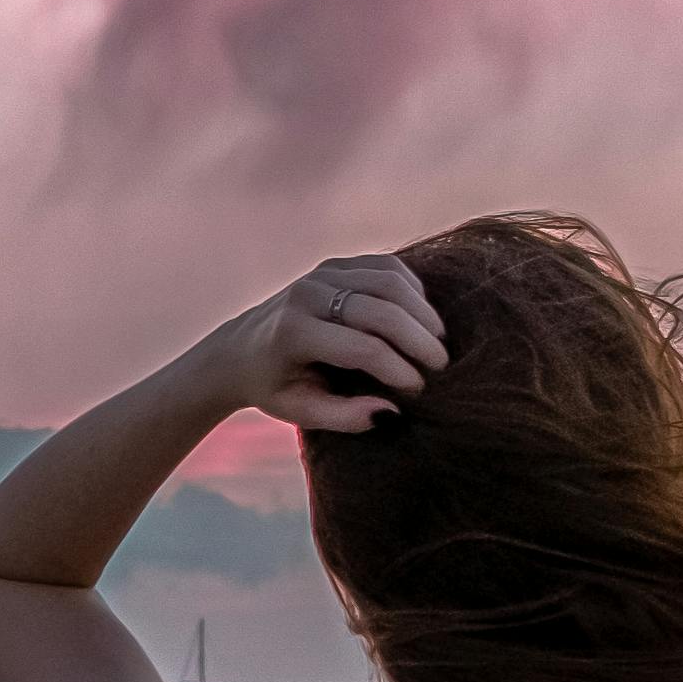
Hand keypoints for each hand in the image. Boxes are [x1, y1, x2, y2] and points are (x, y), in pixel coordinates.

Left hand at [223, 255, 448, 435]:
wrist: (241, 349)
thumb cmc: (275, 386)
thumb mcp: (302, 411)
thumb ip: (346, 417)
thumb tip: (392, 412)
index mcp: (294, 334)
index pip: (363, 348)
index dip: (399, 370)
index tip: (419, 390)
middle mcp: (307, 295)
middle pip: (382, 310)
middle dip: (419, 340)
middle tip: (441, 366)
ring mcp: (322, 273)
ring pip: (389, 282)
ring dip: (422, 312)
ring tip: (437, 343)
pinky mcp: (336, 264)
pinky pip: (385, 266)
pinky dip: (411, 289)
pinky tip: (421, 317)